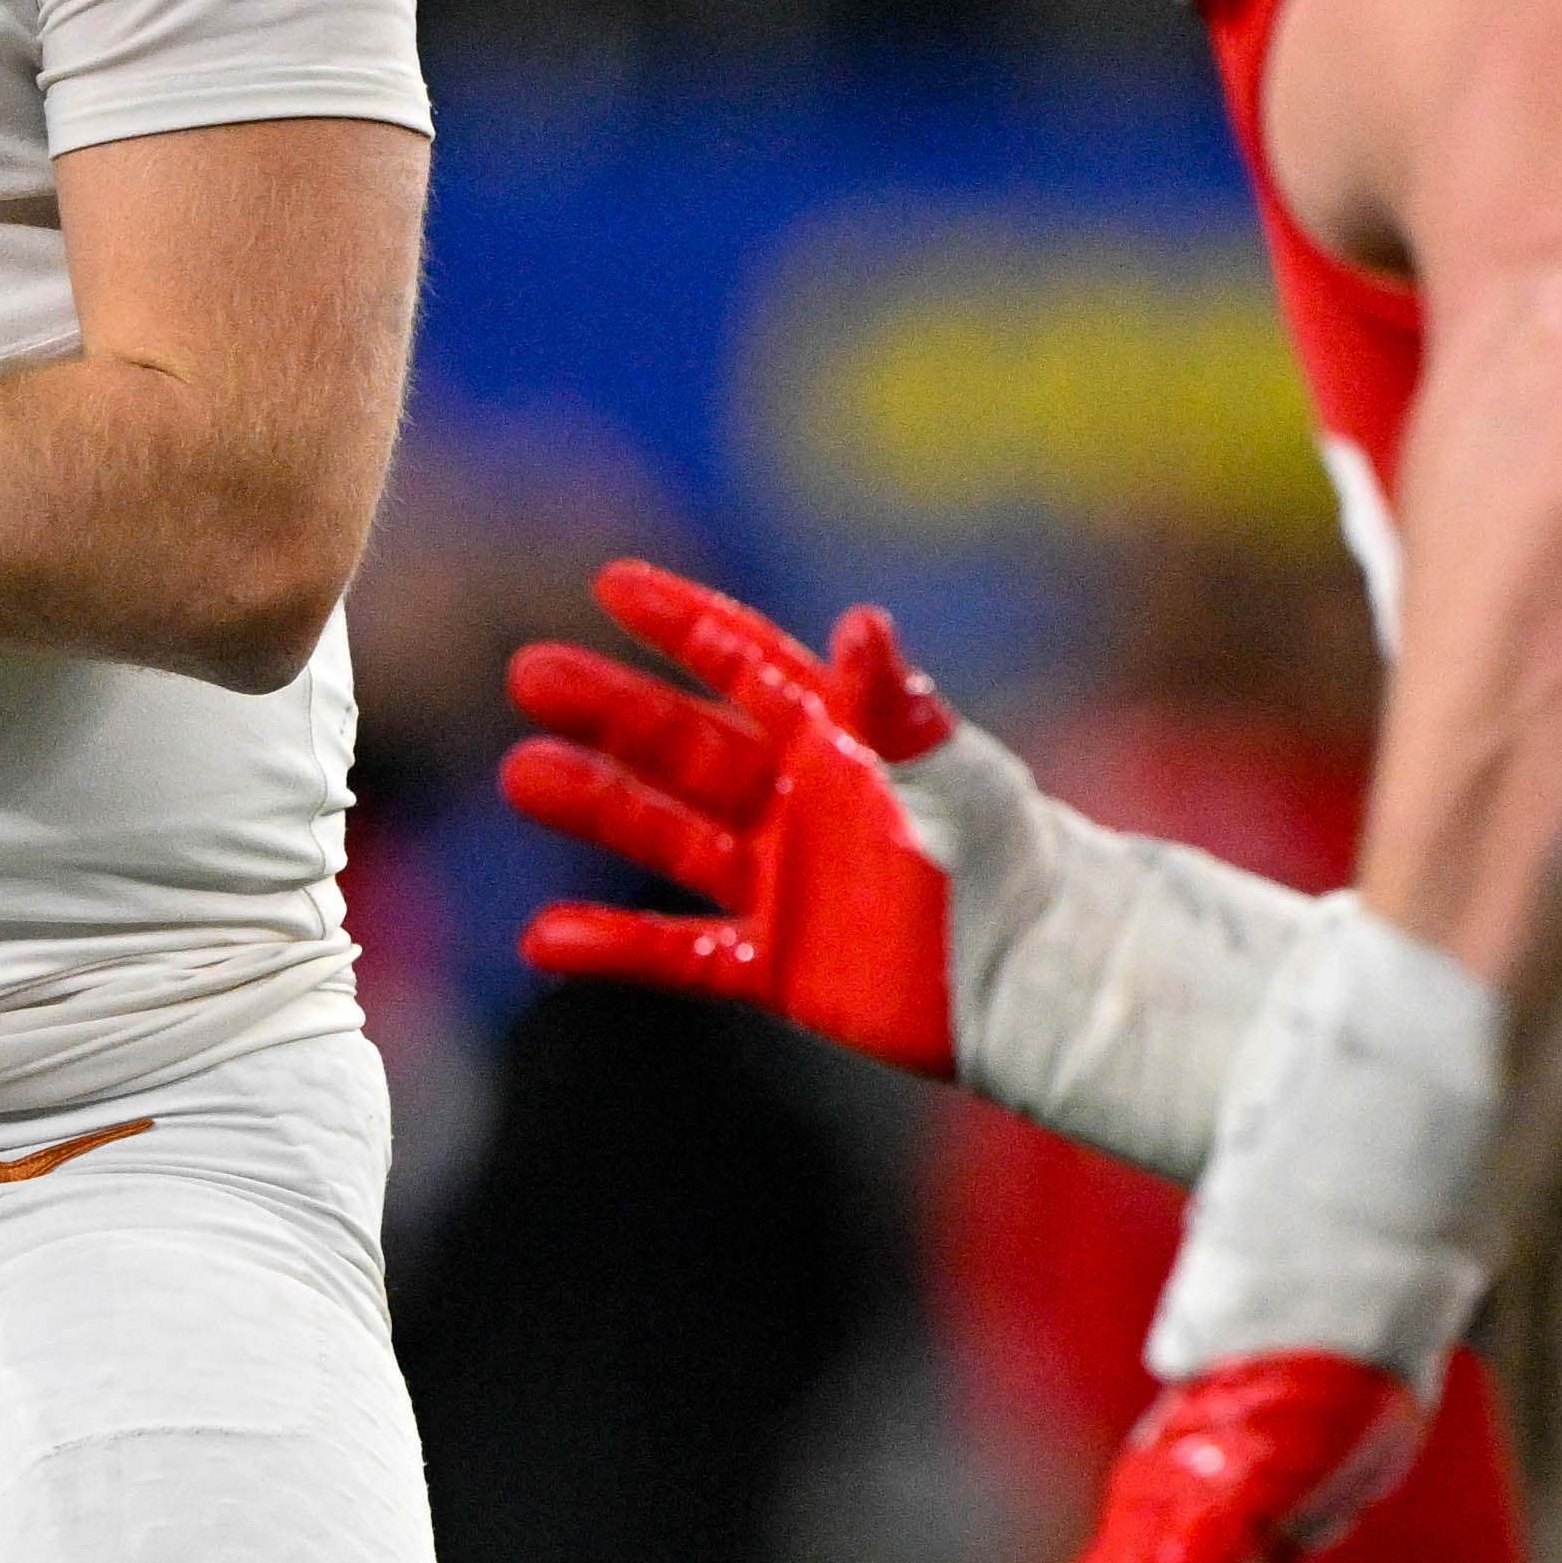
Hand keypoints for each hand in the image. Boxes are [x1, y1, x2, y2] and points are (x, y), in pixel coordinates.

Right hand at [498, 561, 964, 1071]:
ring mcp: (779, 883)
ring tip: (523, 772)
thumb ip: (897, 707)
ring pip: (666, 834)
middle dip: (609, 708)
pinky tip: (543, 937)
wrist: (1037, 980)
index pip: (745, 664)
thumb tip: (861, 619)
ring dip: (596, 804)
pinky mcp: (775, 964)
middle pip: (683, 742)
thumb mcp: (954, 775)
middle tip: (529, 672)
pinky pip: (677, 952)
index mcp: (840, 740)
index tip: (612, 581)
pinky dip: (612, 946)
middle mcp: (797, 802)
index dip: (683, 623)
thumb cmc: (1013, 861)